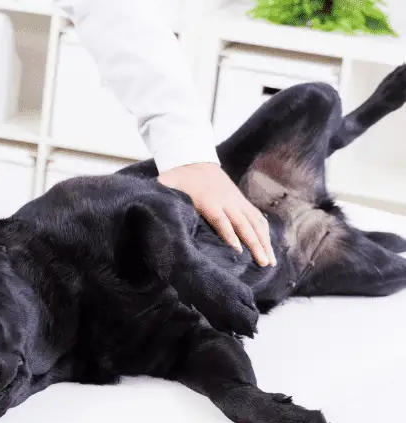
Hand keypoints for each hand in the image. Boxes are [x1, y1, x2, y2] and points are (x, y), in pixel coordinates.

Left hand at [159, 163, 276, 266]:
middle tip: (263, 263)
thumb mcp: (167, 186)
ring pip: (254, 223)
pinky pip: (256, 217)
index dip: (230, 235)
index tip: (239, 251)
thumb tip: (151, 212)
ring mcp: (236, 201)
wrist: (194, 159)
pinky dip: (264, 231)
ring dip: (264, 242)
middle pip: (243, 225)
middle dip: (254, 244)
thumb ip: (162, 198)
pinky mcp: (241, 201)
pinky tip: (269, 246)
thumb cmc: (178, 178)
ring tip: (271, 262)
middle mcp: (226, 202)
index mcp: (208, 201)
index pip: (222, 221)